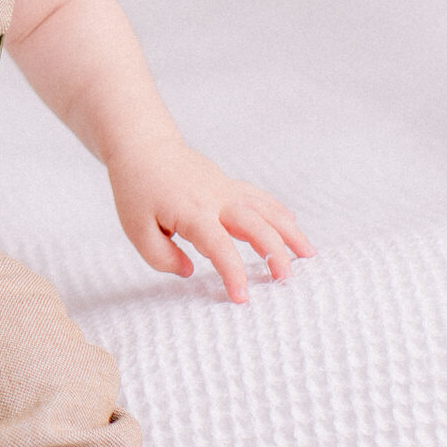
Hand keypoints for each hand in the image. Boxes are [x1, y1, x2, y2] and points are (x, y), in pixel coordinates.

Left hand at [108, 136, 313, 303]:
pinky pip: (261, 198)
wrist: (143, 149)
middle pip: (256, 225)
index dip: (233, 273)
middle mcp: (216, 200)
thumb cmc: (137, 191)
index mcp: (192, 213)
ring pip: (267, 209)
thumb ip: (161, 257)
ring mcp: (226, 190)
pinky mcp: (229, 185)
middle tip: (285, 280)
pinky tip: (293, 226)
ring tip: (309, 255)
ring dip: (290, 232)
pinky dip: (279, 212)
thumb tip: (190, 272)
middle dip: (275, 253)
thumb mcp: (136, 229)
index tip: (242, 297)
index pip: (220, 247)